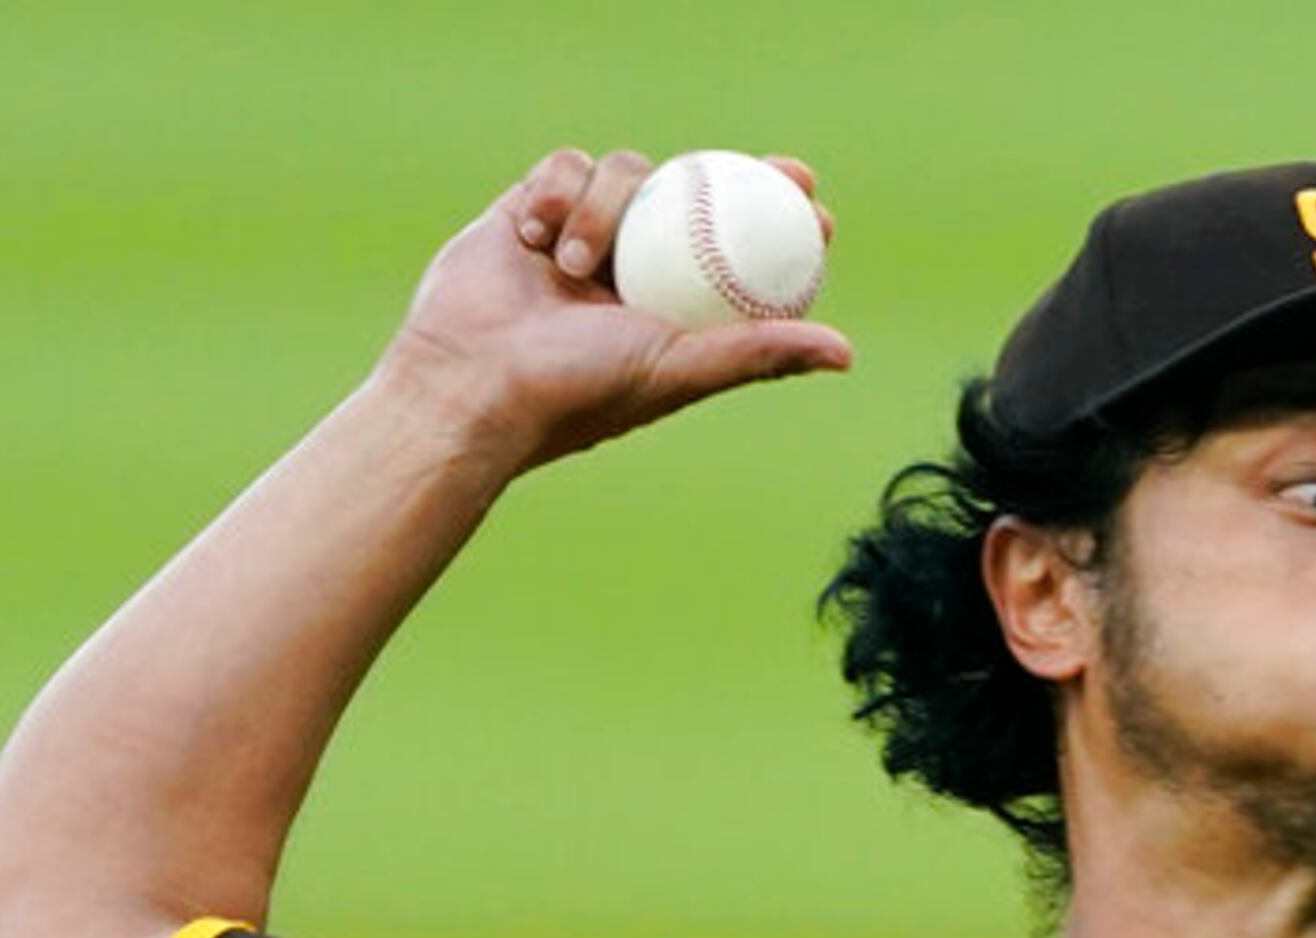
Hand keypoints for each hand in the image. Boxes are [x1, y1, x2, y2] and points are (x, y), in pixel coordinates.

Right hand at [380, 147, 851, 470]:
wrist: (470, 385)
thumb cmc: (575, 392)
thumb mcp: (679, 370)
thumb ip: (756, 353)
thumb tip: (845, 352)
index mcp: (672, 308)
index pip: (737, 251)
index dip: (780, 221)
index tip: (817, 209)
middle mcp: (631, 269)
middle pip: (691, 197)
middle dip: (731, 174)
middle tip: (766, 168)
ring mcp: (579, 236)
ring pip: (624, 174)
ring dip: (603, 208)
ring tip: (572, 267)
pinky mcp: (528, 210)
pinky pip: (561, 167)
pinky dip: (556, 193)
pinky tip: (536, 237)